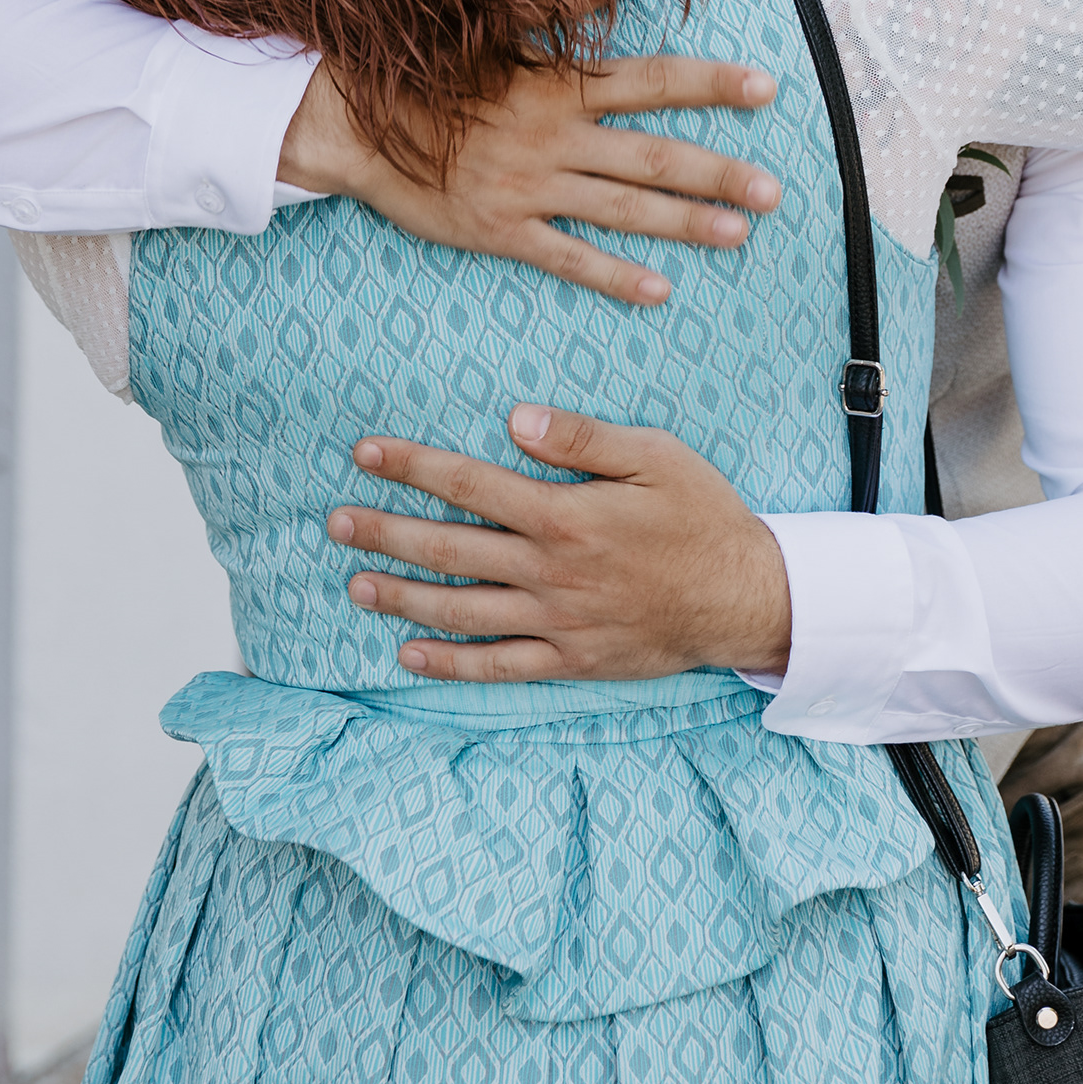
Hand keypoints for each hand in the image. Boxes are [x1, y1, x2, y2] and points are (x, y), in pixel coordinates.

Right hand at [278, 55, 782, 305]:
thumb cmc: (423, 68)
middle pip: (654, 155)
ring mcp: (530, 187)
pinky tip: (659, 291)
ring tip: (741, 234)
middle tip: (776, 191)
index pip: (653, 80)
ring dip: (686, 223)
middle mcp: (554, 136)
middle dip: (719, 171)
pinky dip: (614, 276)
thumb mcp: (490, 26)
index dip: (712, 83)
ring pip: (623, 208)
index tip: (766, 87)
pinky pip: (568, 257)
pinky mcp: (500, 229)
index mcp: (557, 83)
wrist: (348, 120)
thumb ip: (559, 1)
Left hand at [328, 407, 792, 682]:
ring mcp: (557, 622)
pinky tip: (410, 654)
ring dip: (403, 596)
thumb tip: (515, 418)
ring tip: (356, 583)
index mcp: (566, 515)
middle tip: (336, 520)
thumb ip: (582, 439)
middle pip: (450, 549)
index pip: (470, 485)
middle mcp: (551, 572)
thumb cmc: (704, 516)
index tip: (366, 452)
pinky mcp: (571, 659)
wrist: (746, 598)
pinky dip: (450, 663)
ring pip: (461, 610)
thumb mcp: (656, 456)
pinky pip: (498, 665)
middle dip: (386, 532)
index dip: (412, 466)